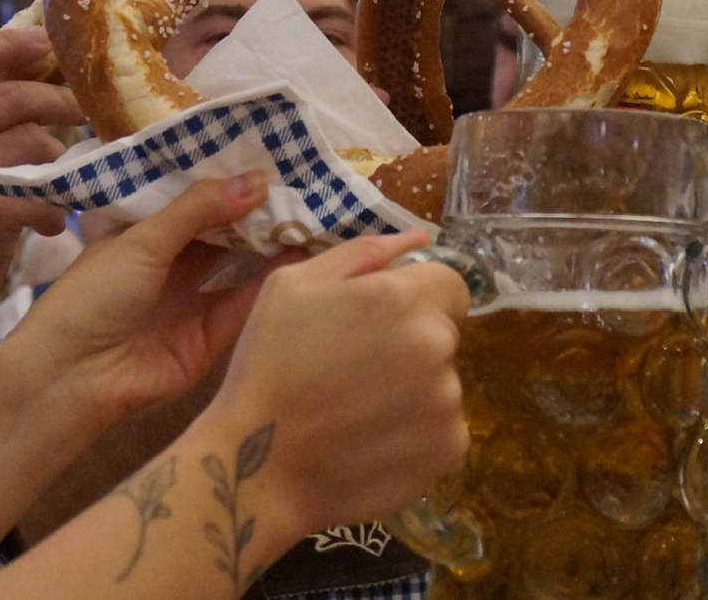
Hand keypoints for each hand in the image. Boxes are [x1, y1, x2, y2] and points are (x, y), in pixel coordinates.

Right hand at [0, 27, 87, 357]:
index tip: (43, 40)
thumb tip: (8, 85)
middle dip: (58, 99)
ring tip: (53, 183)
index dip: (6, 43)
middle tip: (85, 108)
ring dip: (56, 161)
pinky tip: (48, 222)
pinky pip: (42, 191)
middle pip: (10, 96)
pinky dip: (54, 207)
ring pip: (34, 141)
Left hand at [5, 174, 281, 428]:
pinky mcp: (210, 338)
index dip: (223, 182)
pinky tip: (299, 253)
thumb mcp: (142, 240)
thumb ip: (199, 209)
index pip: (188, 201)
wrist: (74, 379)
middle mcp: (168, 266)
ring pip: (236, 266)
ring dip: (267, 243)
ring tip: (308, 212)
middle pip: (218, 233)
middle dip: (253, 211)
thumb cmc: (93, 296)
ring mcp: (190, 302)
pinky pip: (244, 303)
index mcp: (140, 236)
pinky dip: (269, 281)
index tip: (265, 157)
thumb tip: (257, 179)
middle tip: (298, 182)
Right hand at [204, 230, 469, 534]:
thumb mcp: (293, 286)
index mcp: (404, 298)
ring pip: (443, 382)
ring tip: (358, 411)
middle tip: (356, 370)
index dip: (416, 298)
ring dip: (414, 389)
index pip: (450, 284)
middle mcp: (438, 346)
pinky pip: (443, 427)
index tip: (379, 322)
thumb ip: (363, 253)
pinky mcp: (449, 450)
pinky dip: (417, 433)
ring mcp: (449, 402)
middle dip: (411, 343)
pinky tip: (372, 440)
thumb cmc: (268, 367)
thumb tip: (418, 238)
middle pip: (444, 333)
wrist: (257, 468)